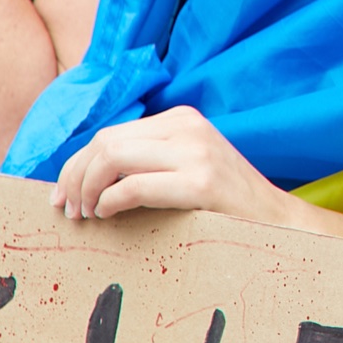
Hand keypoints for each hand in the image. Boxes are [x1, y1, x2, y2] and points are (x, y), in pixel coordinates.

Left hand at [52, 105, 295, 224]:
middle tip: (70, 210)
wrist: (278, 223)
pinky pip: (134, 186)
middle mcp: (188, 127)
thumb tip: (85, 176)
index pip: (110, 133)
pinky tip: (108, 215)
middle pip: (104, 142)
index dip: (77, 164)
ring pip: (112, 157)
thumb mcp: (188, 166)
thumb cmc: (225, 204)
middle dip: (75, 177)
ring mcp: (197, 152)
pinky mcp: (201, 183)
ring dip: (87, 189)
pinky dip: (110, 202)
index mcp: (183, 119)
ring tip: (87, 215)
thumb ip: (149, 160)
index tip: (64, 195)